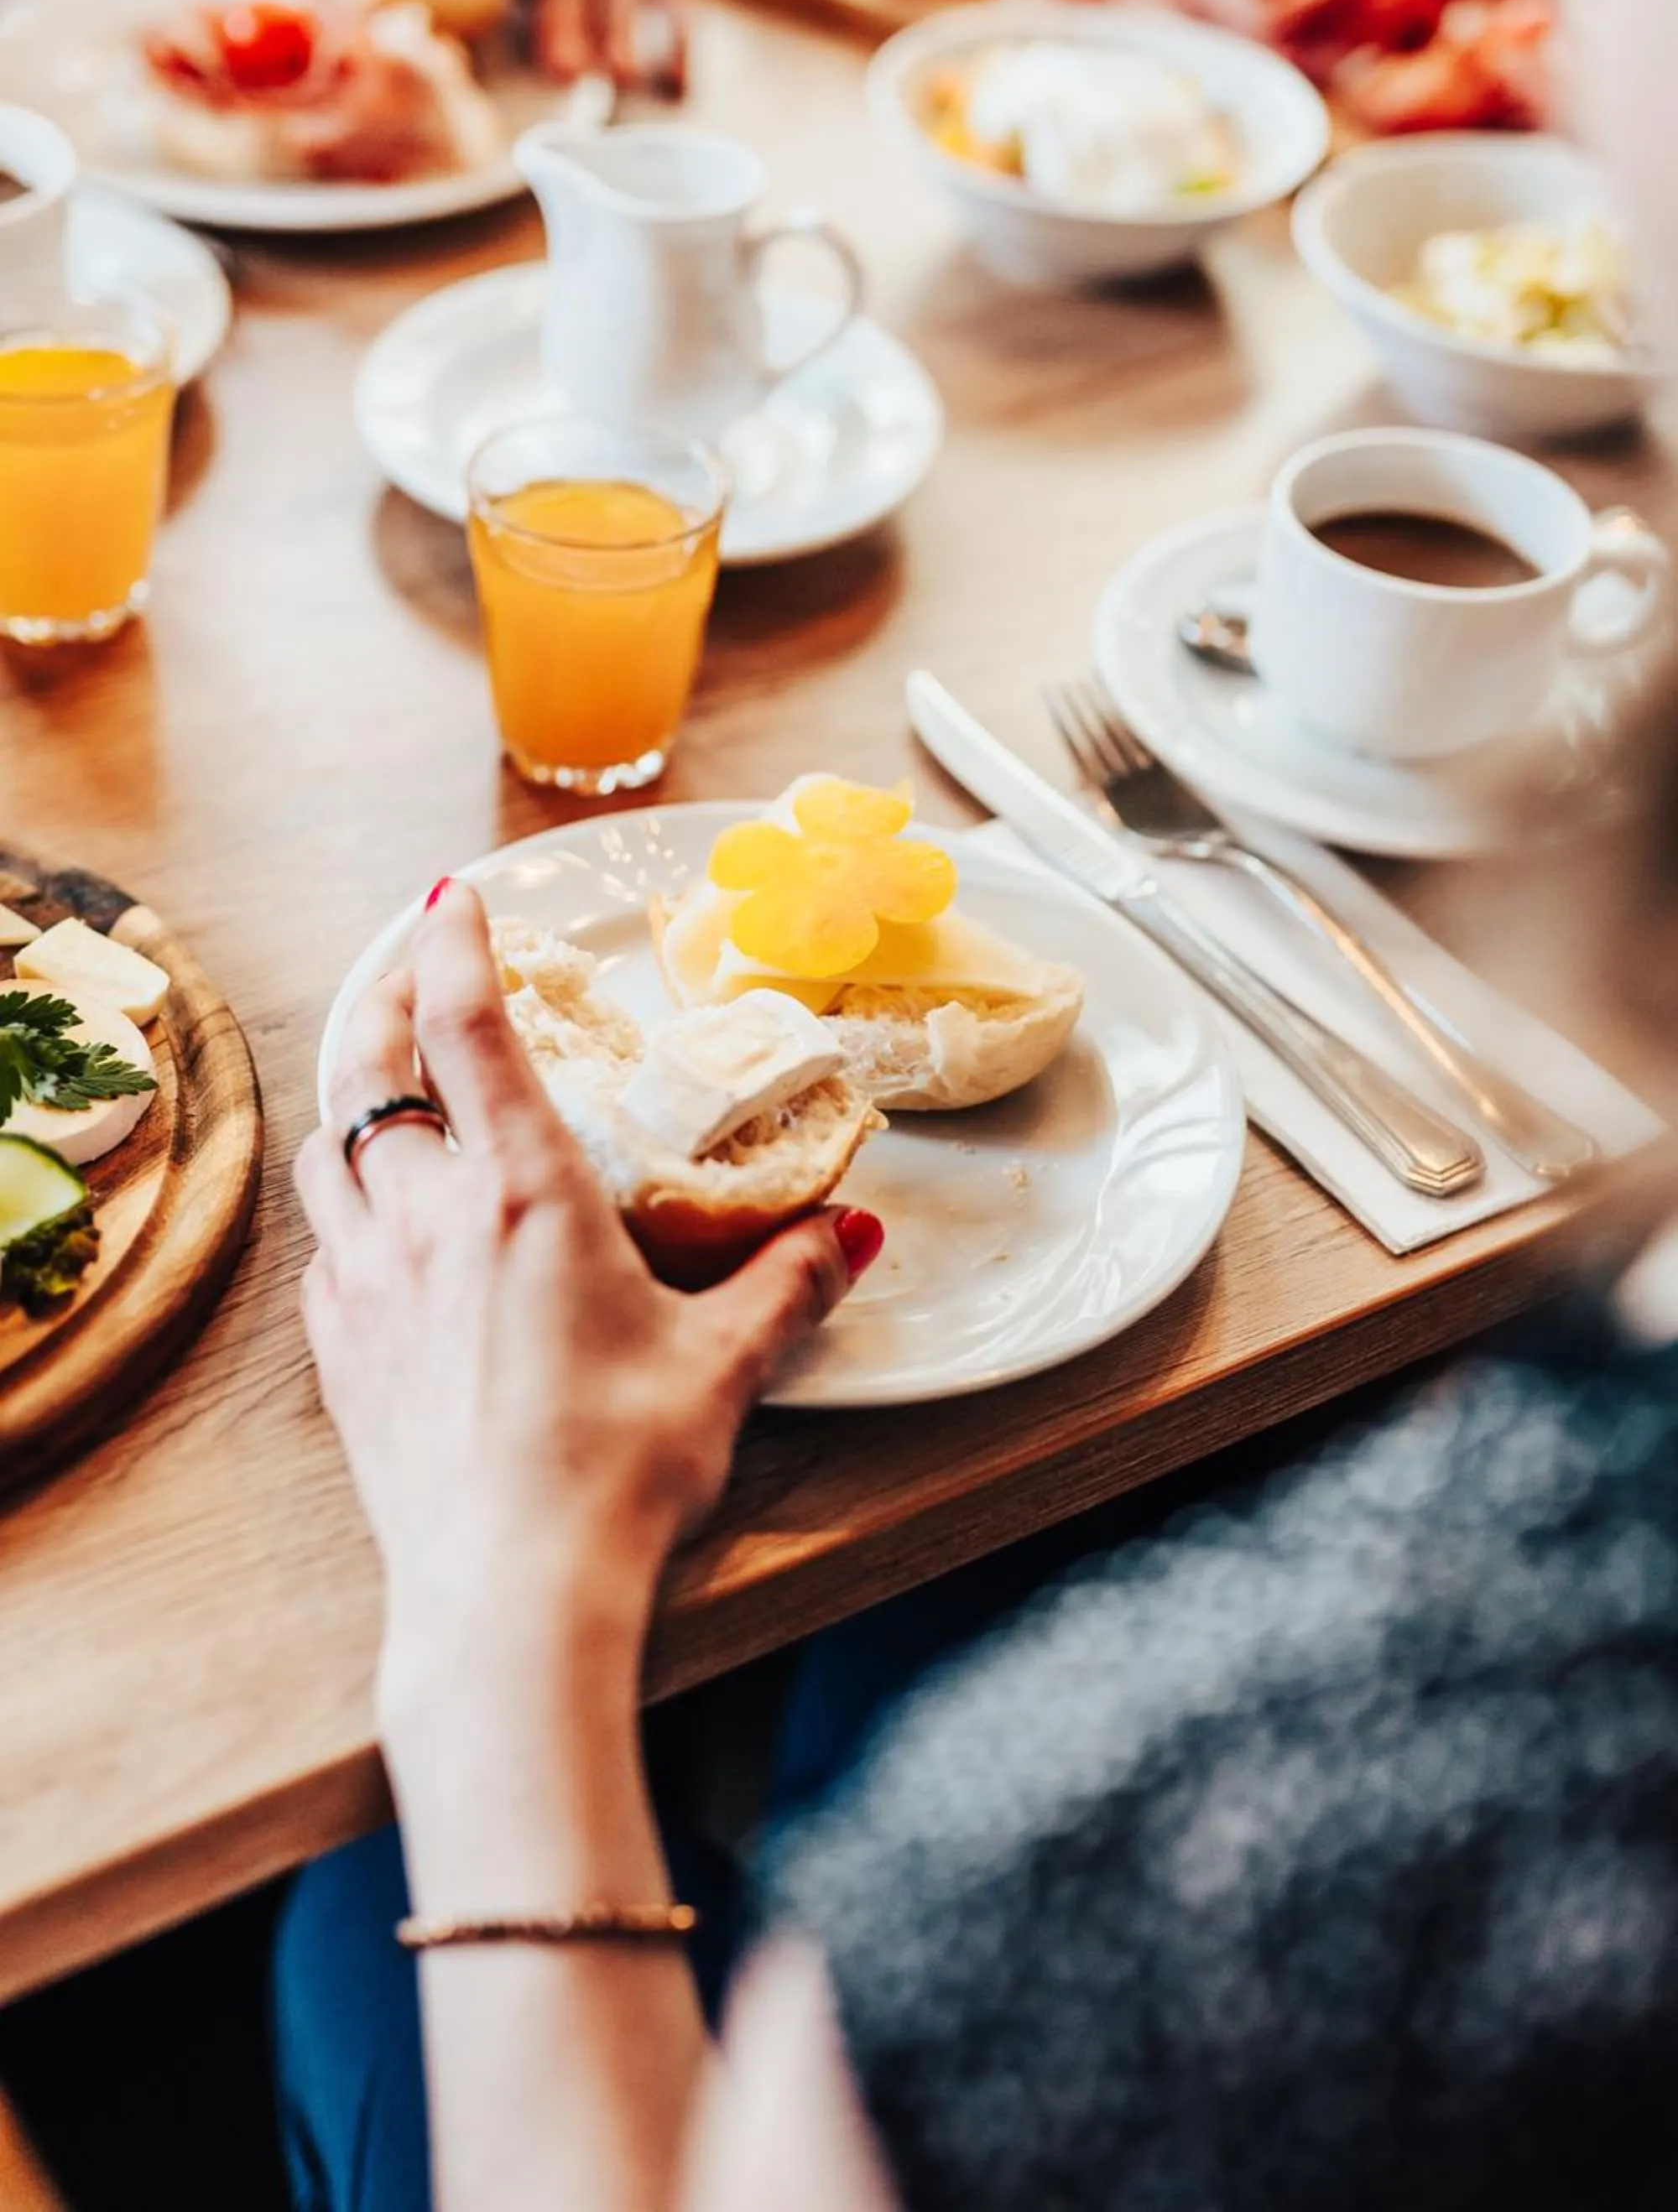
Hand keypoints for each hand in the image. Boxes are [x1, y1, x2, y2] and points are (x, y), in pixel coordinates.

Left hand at [295, 882, 877, 1701]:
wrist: (508, 1600)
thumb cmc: (616, 1474)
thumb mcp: (725, 1368)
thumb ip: (790, 1284)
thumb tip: (853, 1232)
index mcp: (524, 1198)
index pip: (469, 1031)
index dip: (455, 948)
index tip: (453, 896)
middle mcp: (427, 1221)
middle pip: (370, 1071)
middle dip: (384, 1002)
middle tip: (410, 972)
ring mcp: (367, 1287)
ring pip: (330, 1152)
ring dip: (356, 1101)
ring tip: (392, 1091)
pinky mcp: (339, 1355)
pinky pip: (323, 1242)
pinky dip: (345, 1201)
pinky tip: (380, 1225)